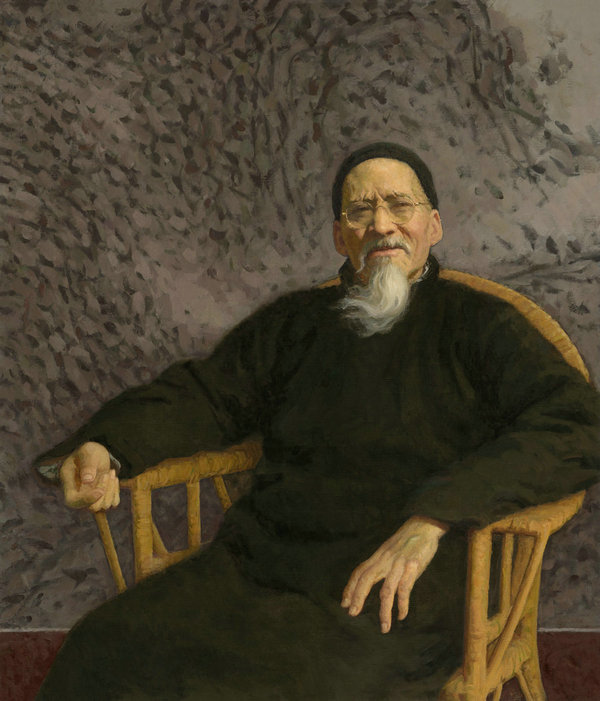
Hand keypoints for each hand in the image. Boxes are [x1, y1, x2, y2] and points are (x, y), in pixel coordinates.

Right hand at [60, 442, 119, 511]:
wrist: (95, 456)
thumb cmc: (88, 452)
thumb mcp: (87, 452)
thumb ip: (87, 464)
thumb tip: (87, 480)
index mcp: (69, 484)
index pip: (73, 501)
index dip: (87, 500)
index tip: (100, 491)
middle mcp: (79, 495)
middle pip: (91, 507)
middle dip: (103, 490)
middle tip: (106, 473)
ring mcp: (91, 498)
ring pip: (104, 506)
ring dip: (111, 489)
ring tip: (110, 472)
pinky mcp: (103, 498)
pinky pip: (113, 502)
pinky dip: (116, 491)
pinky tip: (113, 478)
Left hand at [341, 516, 447, 633]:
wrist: (424, 525)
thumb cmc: (408, 539)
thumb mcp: (390, 549)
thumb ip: (382, 563)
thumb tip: (374, 578)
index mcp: (379, 556)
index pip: (360, 572)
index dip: (350, 587)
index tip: (344, 602)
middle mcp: (385, 560)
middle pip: (366, 579)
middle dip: (358, 597)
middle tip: (352, 613)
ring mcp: (398, 564)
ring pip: (386, 590)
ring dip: (384, 611)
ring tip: (384, 627)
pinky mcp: (412, 567)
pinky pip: (405, 590)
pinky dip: (402, 605)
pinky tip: (401, 615)